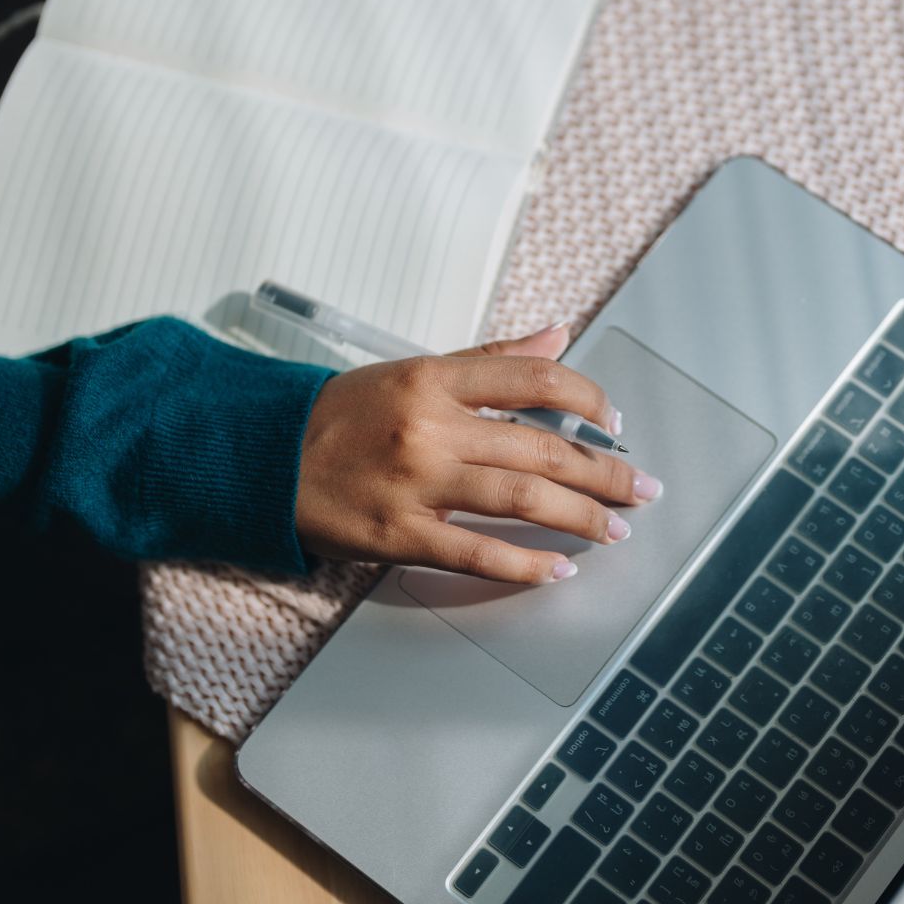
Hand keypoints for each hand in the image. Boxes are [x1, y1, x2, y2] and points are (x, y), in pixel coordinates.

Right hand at [295, 324, 663, 583]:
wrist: (261, 459)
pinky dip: (523, 565)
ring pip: (520, 500)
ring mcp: (415, 484)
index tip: (615, 422)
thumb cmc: (340, 416)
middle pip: (541, 449)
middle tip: (642, 488)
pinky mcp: (397, 535)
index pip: (532, 379)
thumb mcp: (412, 371)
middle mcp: (430, 428)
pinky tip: (557, 570)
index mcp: (434, 380)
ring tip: (614, 530)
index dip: (587, 398)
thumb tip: (559, 334)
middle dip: (604, 473)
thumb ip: (490, 359)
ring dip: (579, 517)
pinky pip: (475, 553)